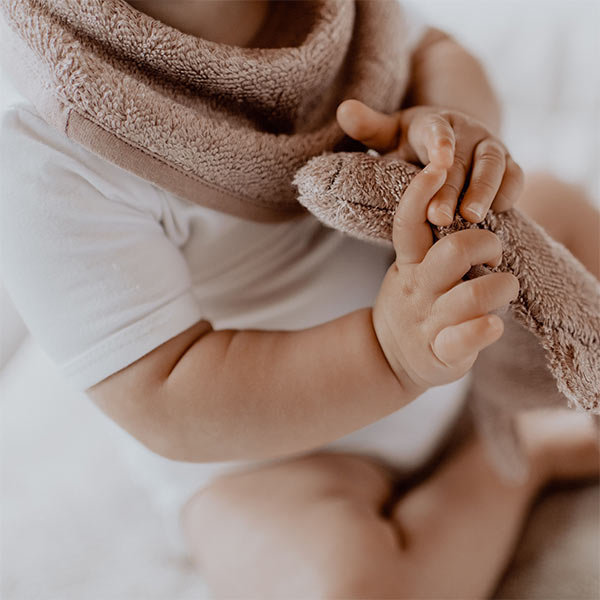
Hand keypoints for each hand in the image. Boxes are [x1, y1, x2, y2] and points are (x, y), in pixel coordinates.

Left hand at [336, 99, 523, 226]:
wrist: (451, 140)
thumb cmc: (411, 143)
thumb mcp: (389, 133)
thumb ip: (369, 126)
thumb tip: (343, 109)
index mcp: (435, 124)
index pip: (438, 131)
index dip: (441, 144)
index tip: (440, 162)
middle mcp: (466, 132)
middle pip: (462, 160)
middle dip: (452, 189)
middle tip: (439, 217)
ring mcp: (489, 147)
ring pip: (494, 165)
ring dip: (485, 192)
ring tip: (472, 219)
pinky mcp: (507, 164)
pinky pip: (515, 176)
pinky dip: (510, 192)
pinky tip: (499, 213)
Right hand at [372, 165, 518, 391]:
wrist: (389, 357)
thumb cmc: (414, 303)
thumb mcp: (409, 270)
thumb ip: (428, 244)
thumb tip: (459, 201)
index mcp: (408, 264)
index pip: (408, 224)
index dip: (420, 193)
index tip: (437, 166)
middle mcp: (416, 288)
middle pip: (454, 251)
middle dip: (487, 244)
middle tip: (494, 255)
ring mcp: (429, 320)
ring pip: (472, 295)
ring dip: (501, 286)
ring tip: (505, 287)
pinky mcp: (442, 351)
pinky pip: (466, 338)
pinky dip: (486, 329)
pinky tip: (494, 325)